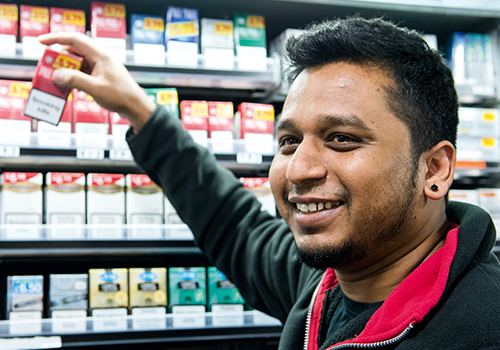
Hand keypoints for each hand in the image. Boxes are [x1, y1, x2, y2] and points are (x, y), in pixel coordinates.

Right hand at [38, 32, 155, 130]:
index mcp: (100, 56)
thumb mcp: (95, 88)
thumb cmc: (120, 96)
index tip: (41, 42)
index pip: (75, 39)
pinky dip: (75, 79)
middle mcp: (100, 59)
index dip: (56, 38)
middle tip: (49, 68)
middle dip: (59, 59)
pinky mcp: (101, 77)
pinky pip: (83, 73)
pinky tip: (72, 89)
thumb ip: (74, 80)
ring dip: (67, 71)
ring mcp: (101, 68)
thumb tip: (57, 75)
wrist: (136, 107)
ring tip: (59, 81)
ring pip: (78, 63)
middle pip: (74, 51)